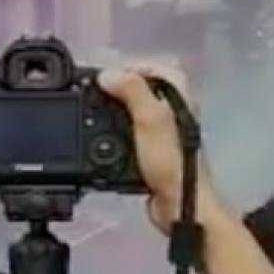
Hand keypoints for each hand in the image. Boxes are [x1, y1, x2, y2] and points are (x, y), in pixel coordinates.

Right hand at [98, 67, 220, 233]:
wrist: (179, 205)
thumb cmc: (170, 162)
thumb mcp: (150, 118)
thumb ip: (131, 91)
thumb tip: (108, 74)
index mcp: (179, 97)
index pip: (157, 68)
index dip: (132, 67)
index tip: (108, 77)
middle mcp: (173, 112)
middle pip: (143, 91)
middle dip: (119, 91)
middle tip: (96, 95)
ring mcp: (163, 136)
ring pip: (134, 115)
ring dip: (115, 115)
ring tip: (94, 116)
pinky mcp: (152, 156)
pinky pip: (130, 139)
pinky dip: (115, 138)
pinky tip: (101, 143)